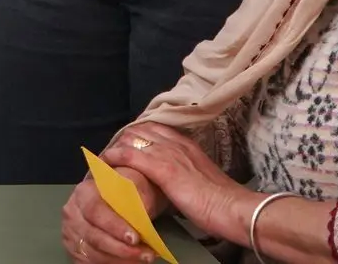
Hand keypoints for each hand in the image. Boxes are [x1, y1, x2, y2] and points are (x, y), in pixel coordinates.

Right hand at [61, 163, 165, 262]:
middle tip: (146, 254)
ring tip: (143, 258)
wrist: (121, 198)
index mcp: (84, 193)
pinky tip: (129, 261)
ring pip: (93, 253)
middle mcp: (72, 213)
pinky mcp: (76, 249)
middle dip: (121, 249)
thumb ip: (138, 201)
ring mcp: (72, 233)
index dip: (114, 226)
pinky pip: (92, 262)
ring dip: (120, 259)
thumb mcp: (136, 186)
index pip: (94, 210)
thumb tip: (142, 220)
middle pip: (93, 236)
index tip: (135, 238)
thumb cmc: (127, 192)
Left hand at [102, 122, 257, 246]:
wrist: (232, 208)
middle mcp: (176, 143)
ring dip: (116, 147)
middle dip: (123, 139)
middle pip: (140, 130)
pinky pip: (129, 155)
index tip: (126, 144)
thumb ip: (186, 173)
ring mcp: (168, 153)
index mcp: (187, 144)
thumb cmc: (220, 201)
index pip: (155, 129)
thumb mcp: (200, 178)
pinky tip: (106, 163)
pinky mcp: (162, 168)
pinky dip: (114, 157)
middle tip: (111, 152)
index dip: (137, 135)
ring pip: (132, 139)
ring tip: (105, 158)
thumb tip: (175, 182)